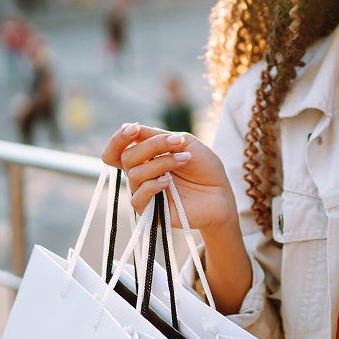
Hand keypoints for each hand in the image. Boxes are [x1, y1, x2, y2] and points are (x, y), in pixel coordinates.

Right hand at [101, 123, 236, 232]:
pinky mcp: (150, 212)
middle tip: (178, 143)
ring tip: (185, 160)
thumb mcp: (183, 142)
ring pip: (134, 174)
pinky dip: (153, 186)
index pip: (116, 150)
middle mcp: (140, 175)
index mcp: (144, 158)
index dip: (119, 139)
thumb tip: (126, 126)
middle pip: (127, 157)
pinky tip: (169, 182)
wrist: (221, 192)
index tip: (133, 129)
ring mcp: (144, 193)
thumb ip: (155, 135)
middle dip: (152, 146)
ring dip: (162, 163)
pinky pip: (138, 198)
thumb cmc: (203, 166)